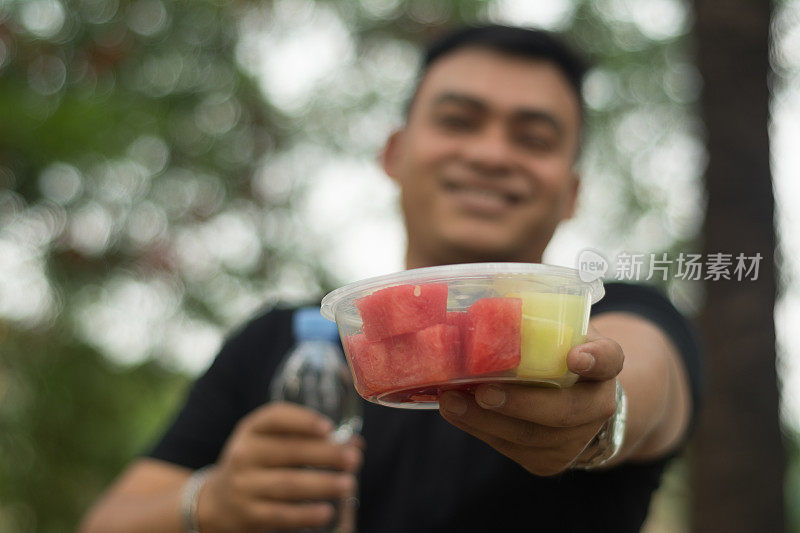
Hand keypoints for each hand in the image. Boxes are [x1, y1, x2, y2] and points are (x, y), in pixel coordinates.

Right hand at [198, 402, 362, 532]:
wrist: (218, 501)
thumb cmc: (258, 463)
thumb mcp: (271, 443)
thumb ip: (308, 439)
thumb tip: (356, 444)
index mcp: (251, 429)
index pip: (274, 418)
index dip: (302, 421)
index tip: (328, 427)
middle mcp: (244, 454)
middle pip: (289, 451)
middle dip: (326, 455)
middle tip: (354, 459)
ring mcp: (244, 485)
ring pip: (288, 484)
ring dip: (322, 484)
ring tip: (349, 484)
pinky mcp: (248, 514)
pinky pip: (281, 514)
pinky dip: (306, 514)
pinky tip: (327, 511)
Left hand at [438, 328, 623, 475]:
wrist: (575, 404)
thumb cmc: (555, 355)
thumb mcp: (556, 330)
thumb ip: (536, 319)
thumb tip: (487, 297)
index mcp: (604, 364)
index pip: (609, 358)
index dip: (594, 359)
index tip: (575, 356)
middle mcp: (598, 406)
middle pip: (564, 411)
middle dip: (520, 403)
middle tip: (483, 391)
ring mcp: (575, 440)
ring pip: (529, 436)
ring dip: (484, 420)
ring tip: (451, 401)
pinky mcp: (549, 461)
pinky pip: (511, 448)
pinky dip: (480, 429)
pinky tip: (457, 413)